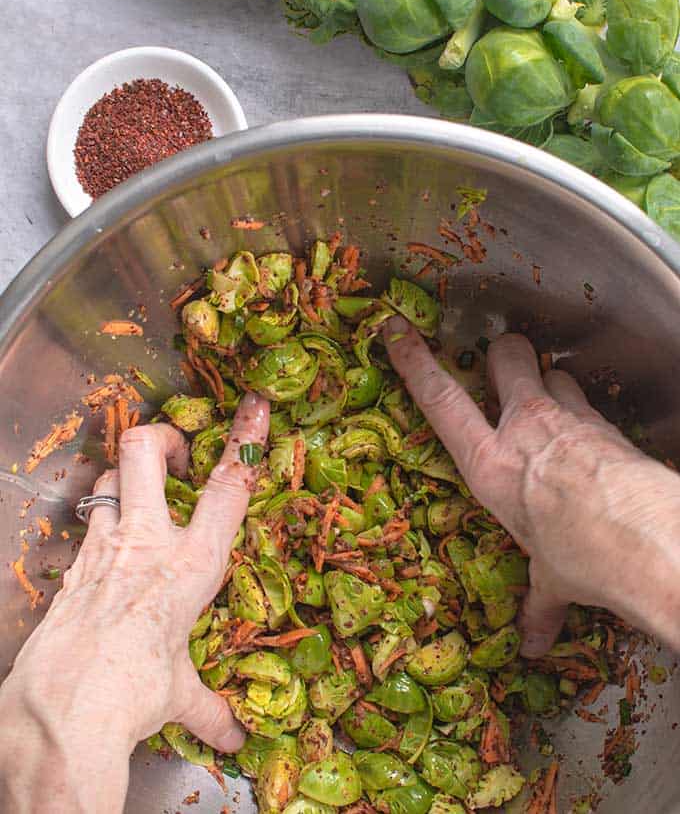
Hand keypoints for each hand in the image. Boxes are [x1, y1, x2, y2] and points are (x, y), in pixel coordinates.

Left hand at [0, 391, 268, 813]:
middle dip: (163, 438)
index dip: (245, 439)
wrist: (61, 710)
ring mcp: (103, 547)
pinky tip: (111, 556)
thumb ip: (206, 705)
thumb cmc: (133, 693)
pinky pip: (88, 525)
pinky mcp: (73, 564)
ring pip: (109, 479)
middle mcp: (147, 542)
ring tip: (143, 502)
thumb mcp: (177, 692)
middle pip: (145, 450)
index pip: (228, 487)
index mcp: (191, 564)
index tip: (255, 406)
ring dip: (128, 481)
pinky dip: (103, 527)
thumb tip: (232, 737)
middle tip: (176, 459)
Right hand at [385, 318, 679, 657]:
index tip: (395, 330)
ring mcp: (567, 417)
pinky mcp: (606, 422)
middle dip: (503, 354)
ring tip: (554, 410)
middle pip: (506, 356)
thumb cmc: (582, 556)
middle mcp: (523, 427)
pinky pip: (589, 403)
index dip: (414, 362)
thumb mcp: (552, 578)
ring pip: (552, 372)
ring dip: (551, 384)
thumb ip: (540, 601)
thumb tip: (531, 642)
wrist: (646, 537)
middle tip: (504, 368)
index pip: (440, 401)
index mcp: (489, 464)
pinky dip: (588, 417)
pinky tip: (595, 444)